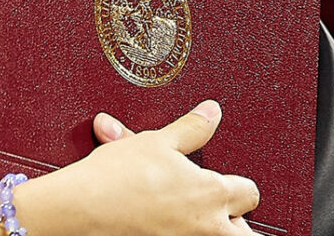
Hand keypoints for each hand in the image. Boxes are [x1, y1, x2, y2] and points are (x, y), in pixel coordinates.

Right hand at [0, 100, 258, 235]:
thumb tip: (212, 111)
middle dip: (235, 220)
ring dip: (218, 232)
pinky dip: (185, 234)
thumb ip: (192, 128)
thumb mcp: (157, 141)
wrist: (85, 208)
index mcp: (212, 193)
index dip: (235, 183)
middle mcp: (210, 227)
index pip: (248, 191)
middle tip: (216, 211)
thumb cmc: (118, 175)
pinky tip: (168, 226)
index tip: (221, 179)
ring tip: (197, 222)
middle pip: (248, 232)